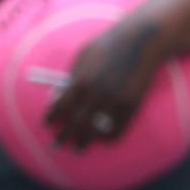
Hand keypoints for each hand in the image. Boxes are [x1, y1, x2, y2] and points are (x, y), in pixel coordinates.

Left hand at [44, 9, 165, 148]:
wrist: (140, 40)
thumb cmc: (109, 44)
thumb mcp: (84, 56)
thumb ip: (74, 75)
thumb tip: (63, 93)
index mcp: (81, 81)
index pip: (61, 106)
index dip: (53, 117)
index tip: (48, 124)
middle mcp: (96, 94)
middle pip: (76, 121)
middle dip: (65, 136)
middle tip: (57, 146)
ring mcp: (115, 100)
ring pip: (96, 128)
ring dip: (85, 140)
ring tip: (79, 149)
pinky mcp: (132, 104)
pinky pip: (118, 127)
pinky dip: (109, 136)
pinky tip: (104, 140)